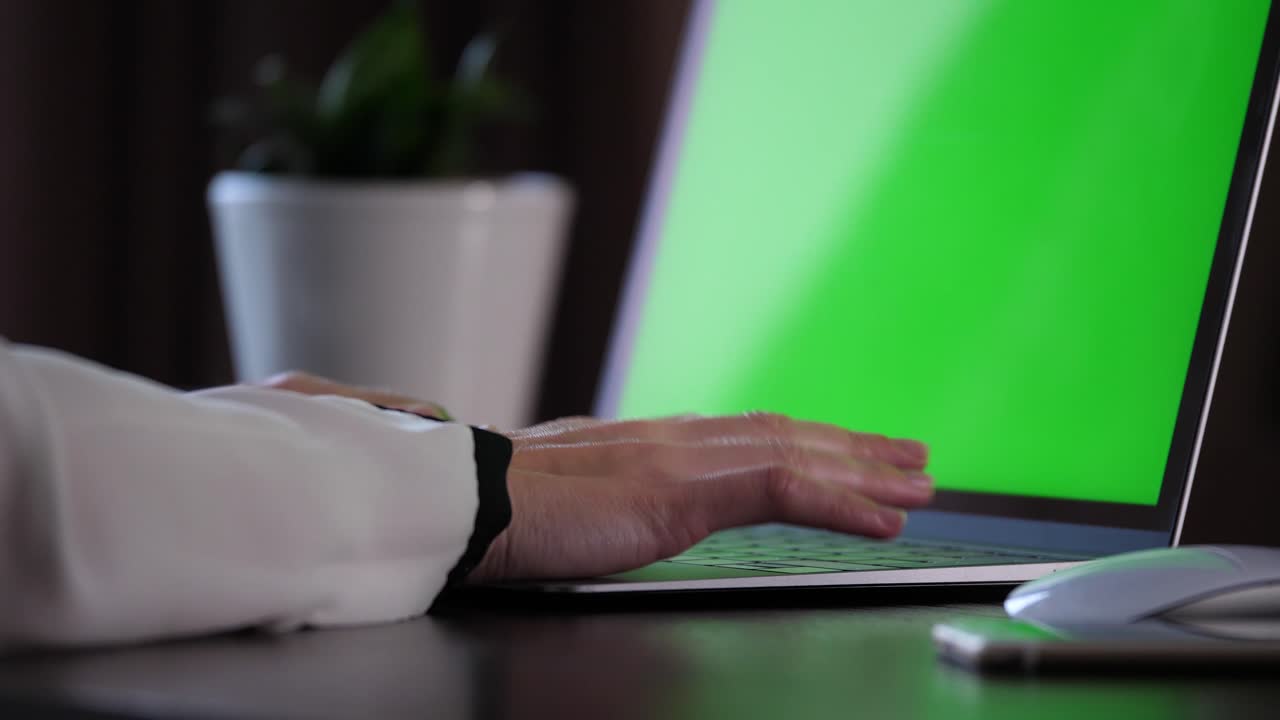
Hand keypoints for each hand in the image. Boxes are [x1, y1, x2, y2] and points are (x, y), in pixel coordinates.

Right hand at [261, 373, 934, 581]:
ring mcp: (682, 457)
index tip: (848, 454)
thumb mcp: (582, 507)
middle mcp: (677, 437)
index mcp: (653, 444)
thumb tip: (633, 520)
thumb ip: (621, 505)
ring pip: (797, 454)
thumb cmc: (510, 515)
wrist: (468, 506)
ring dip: (864, 469)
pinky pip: (782, 489)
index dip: (808, 445)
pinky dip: (838, 500)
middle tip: (911, 458)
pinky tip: (880, 516)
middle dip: (854, 448)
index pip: (750, 437)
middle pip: (787, 435)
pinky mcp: (682, 486)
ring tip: (917, 481)